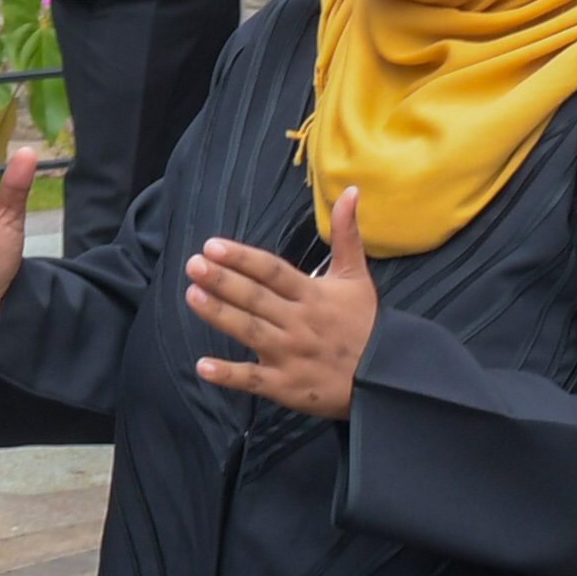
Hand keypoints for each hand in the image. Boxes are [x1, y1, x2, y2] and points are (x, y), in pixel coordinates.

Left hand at [186, 191, 378, 418]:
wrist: (385, 376)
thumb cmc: (365, 322)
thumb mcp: (356, 276)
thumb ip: (347, 234)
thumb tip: (349, 190)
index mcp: (312, 295)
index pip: (273, 272)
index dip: (243, 258)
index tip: (213, 245)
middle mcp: (299, 322)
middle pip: (256, 298)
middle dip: (224, 281)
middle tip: (193, 264)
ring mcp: (291, 355)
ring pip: (251, 332)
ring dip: (220, 315)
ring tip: (192, 295)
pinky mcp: (286, 385)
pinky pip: (253, 379)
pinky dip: (228, 374)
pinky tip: (202, 365)